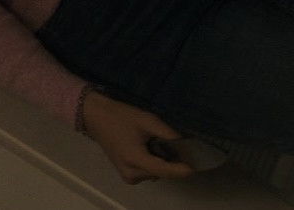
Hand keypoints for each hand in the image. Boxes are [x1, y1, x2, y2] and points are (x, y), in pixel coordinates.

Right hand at [82, 90, 197, 183]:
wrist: (97, 118)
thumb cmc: (121, 117)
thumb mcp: (147, 120)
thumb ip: (167, 133)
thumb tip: (185, 142)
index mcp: (135, 160)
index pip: (164, 170)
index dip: (181, 170)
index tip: (196, 167)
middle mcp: (132, 174)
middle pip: (161, 173)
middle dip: (172, 162)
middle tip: (179, 145)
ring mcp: (128, 176)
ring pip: (155, 173)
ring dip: (163, 161)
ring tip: (159, 142)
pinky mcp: (126, 174)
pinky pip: (147, 171)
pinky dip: (154, 162)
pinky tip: (151, 147)